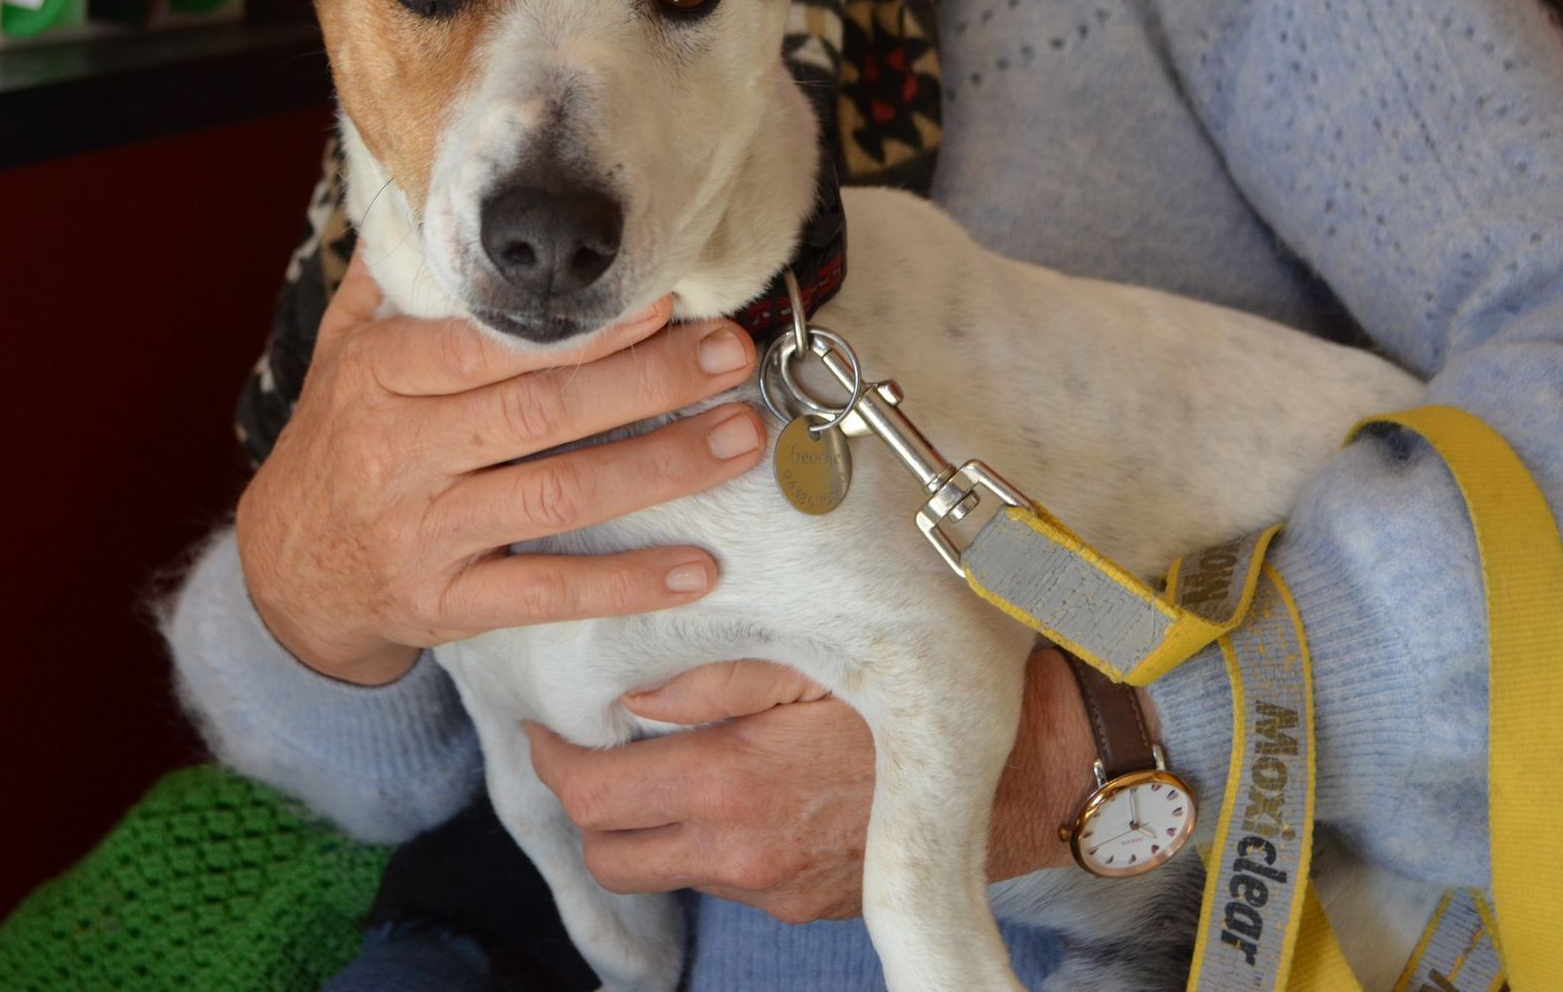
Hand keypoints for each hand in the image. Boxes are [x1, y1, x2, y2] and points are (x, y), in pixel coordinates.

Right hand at [236, 248, 766, 685]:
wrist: (287, 571)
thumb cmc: (339, 441)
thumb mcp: (346, 349)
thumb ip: (402, 276)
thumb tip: (446, 179)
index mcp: (380, 375)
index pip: (488, 344)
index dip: (580, 328)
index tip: (662, 299)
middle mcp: (398, 452)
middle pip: (538, 413)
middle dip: (645, 381)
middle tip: (730, 356)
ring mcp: (423, 533)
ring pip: (556, 497)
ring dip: (659, 468)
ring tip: (740, 438)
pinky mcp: (446, 604)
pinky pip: (545, 592)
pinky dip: (623, 584)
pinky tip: (696, 569)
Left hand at [526, 649, 1105, 922]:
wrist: (1017, 772)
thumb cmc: (913, 694)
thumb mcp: (807, 657)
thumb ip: (706, 679)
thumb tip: (625, 695)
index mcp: (731, 783)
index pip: (592, 798)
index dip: (551, 761)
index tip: (545, 725)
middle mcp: (742, 853)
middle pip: (607, 857)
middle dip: (583, 806)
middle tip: (585, 750)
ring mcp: (773, 889)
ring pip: (663, 871)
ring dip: (644, 825)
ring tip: (655, 762)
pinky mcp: (803, 904)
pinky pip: (722, 879)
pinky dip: (703, 839)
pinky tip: (727, 783)